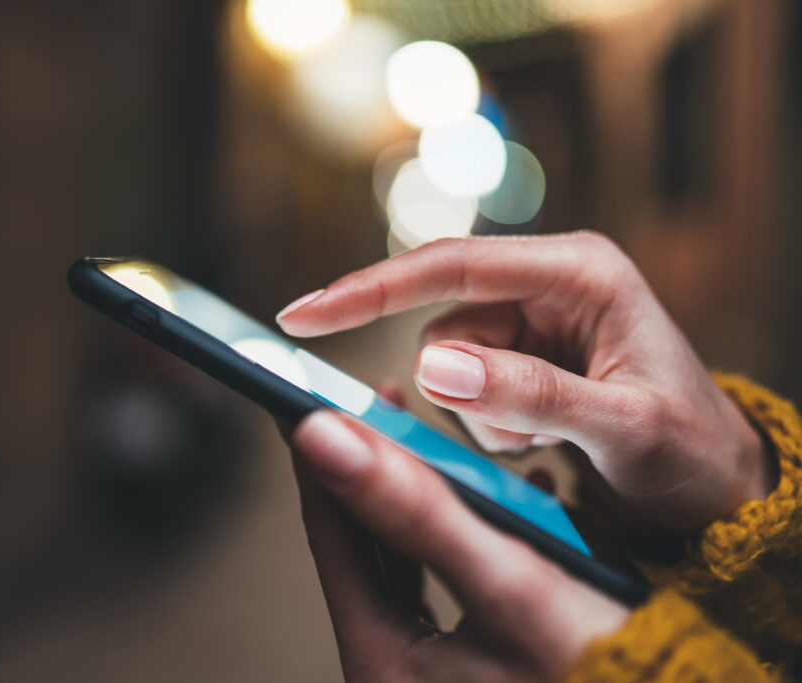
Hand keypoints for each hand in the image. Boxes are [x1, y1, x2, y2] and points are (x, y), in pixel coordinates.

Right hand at [278, 233, 773, 531]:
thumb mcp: (624, 429)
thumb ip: (532, 394)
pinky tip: (537, 442)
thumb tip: (434, 366)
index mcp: (579, 271)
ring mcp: (533, 321)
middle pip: (444, 323)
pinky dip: (485, 424)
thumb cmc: (691, 454)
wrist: (715, 489)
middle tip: (521, 439)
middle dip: (464, 390)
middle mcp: (549, 284)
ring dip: (479, 415)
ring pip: (447, 362)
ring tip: (543, 443)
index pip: (453, 265)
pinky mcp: (522, 356)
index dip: (371, 289)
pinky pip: (462, 387)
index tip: (304, 315)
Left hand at [291, 409, 628, 681]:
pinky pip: (454, 581)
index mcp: (383, 660)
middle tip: (378, 404)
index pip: (334, 533)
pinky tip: (503, 492)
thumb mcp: (509, 580)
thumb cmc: (608, 663)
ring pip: (411, 557)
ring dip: (425, 495)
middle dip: (377, 468)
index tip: (318, 395)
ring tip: (430, 436)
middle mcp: (394, 670)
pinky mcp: (472, 662)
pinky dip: (468, 534)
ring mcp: (430, 669)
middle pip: (368, 544)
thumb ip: (416, 509)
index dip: (329, 455)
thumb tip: (322, 438)